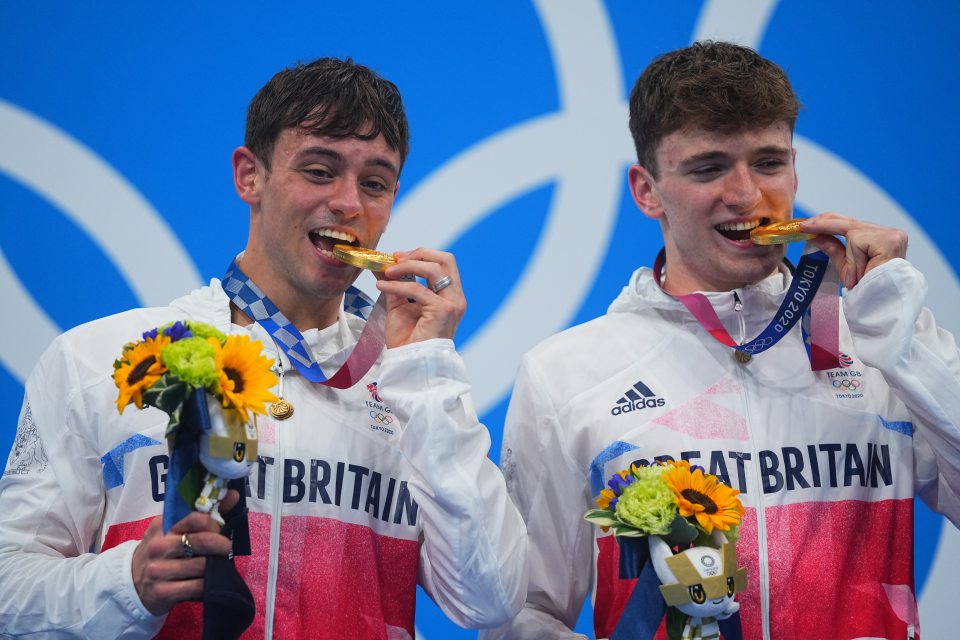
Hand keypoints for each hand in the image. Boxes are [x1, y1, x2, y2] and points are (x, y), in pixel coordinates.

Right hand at [131, 489, 238, 614]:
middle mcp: (158, 547)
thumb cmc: (162, 552)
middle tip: (227, 548)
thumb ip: (204, 514)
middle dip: (222, 545)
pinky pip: (197, 587)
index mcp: (163, 527)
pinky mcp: (161, 592)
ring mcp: (158, 570)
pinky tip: (208, 582)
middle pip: (203, 541)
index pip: (196, 518)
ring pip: (203, 566)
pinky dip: (208, 585)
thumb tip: (234, 495)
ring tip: (216, 566)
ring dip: (215, 566)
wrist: (133, 584)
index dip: (214, 523)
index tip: (220, 529)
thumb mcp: (175, 531)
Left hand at [375, 248, 465, 347]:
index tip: (397, 257)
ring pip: (433, 269)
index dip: (421, 255)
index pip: (443, 263)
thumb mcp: (399, 304)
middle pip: (445, 259)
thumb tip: (381, 265)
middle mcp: (456, 297)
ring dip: (407, 266)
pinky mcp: (442, 310)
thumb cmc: (408, 339)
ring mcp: (452, 303)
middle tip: (396, 259)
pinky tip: (382, 286)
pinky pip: (417, 288)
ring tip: (387, 272)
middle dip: (418, 254)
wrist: (410, 362)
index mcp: (450, 295)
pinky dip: (397, 285)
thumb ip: (395, 283)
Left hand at [801, 212, 907, 288]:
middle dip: (825, 224)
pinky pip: (859, 245)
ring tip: (859, 277)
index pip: (850, 224)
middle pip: (850, 223)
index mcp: (880, 238)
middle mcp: (889, 233)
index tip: (806, 223)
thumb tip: (814, 235)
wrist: (882, 306)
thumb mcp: (846, 266)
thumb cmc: (868, 289)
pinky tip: (866, 273)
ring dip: (852, 259)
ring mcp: (893, 235)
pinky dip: (857, 262)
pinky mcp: (891, 241)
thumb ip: (833, 248)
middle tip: (803, 226)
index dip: (828, 222)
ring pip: (853, 236)